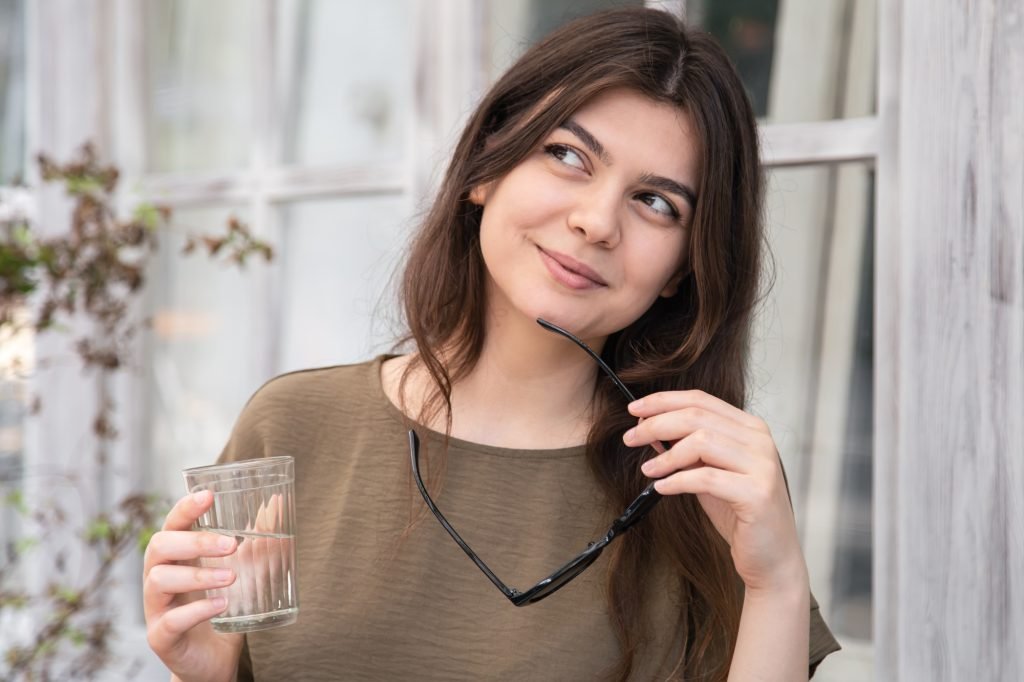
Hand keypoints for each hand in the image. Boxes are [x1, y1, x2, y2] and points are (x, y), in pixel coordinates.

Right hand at [143, 491, 244, 681]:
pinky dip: (197, 610)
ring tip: (232, 577)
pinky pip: (171, 620)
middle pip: (160, 546)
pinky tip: (221, 605)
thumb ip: (257, 541)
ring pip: (160, 580)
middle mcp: (158, 576)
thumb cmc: (223, 606)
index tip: (209, 495)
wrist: (214, 660)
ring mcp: (156, 608)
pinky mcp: (161, 637)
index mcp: (176, 556)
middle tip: (232, 545)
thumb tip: (277, 505)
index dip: (185, 507)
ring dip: (198, 575)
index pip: (172, 524)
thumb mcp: (244, 570)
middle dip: (195, 541)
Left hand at [623, 391, 807, 592]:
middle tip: (630, 437)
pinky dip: (678, 480)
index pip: (701, 400)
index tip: (634, 409)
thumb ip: (687, 450)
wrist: (771, 557)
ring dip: (666, 455)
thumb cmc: (738, 513)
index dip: (663, 401)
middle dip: (656, 423)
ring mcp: (762, 465)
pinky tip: (661, 487)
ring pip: (702, 441)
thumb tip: (650, 428)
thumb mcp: (708, 473)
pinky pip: (707, 478)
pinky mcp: (758, 492)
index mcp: (750, 428)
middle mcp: (760, 440)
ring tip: (648, 469)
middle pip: (697, 416)